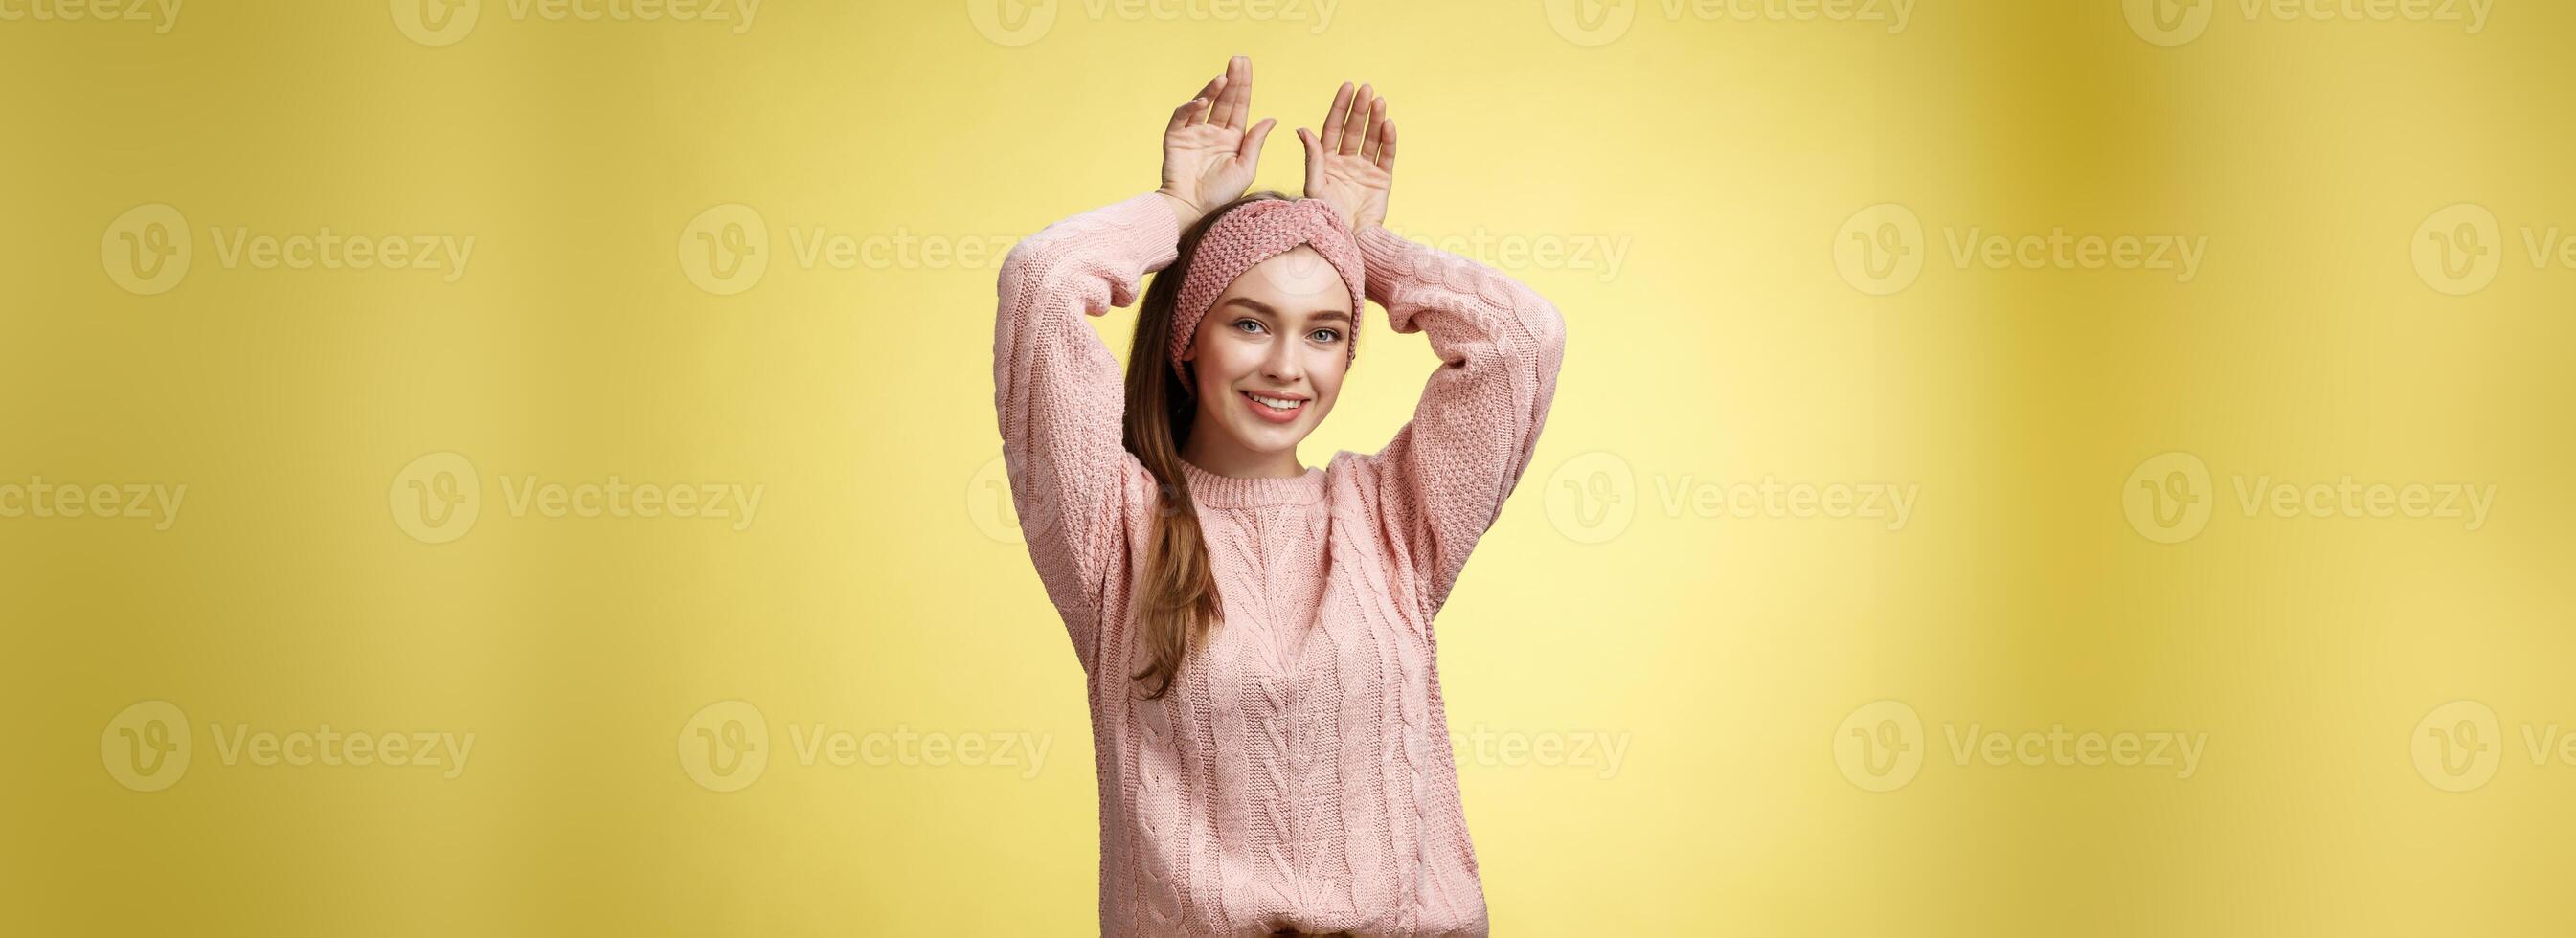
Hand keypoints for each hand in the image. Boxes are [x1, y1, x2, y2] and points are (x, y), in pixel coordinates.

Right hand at [1157, 55, 1275, 228]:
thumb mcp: (1245, 168)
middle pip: (1224, 100)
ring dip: (1212, 89)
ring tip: (1223, 77)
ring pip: (1203, 104)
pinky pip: (1182, 117)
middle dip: (1231, 80)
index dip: (1243, 86)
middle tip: (1238, 59)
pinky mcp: (1175, 138)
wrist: (1192, 211)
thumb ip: (1255, 142)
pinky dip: (1190, 107)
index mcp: (1231, 139)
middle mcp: (1212, 133)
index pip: (1239, 107)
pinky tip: (1202, 101)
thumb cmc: (1220, 196)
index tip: (1246, 65)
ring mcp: (1193, 134)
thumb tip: (1271, 118)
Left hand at [1296, 82, 1394, 234]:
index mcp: (1327, 161)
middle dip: (1360, 109)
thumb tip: (1302, 129)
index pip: (1333, 128)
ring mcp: (1365, 171)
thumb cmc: (1325, 217)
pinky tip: (1388, 124)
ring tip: (1379, 101)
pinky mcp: (1382, 181)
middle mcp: (1346, 163)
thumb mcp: (1314, 186)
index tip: (1347, 87)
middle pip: (1354, 129)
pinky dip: (1388, 140)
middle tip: (1366, 89)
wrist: (1347, 240)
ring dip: (1375, 119)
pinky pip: (1386, 156)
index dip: (1340, 107)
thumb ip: (1312, 158)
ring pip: (1371, 138)